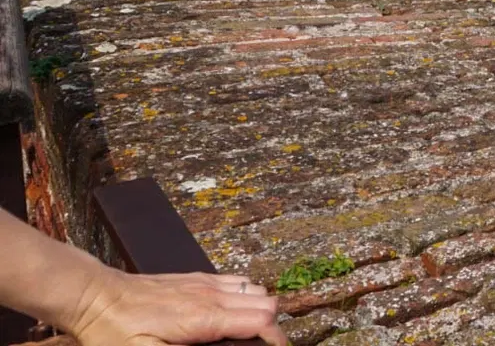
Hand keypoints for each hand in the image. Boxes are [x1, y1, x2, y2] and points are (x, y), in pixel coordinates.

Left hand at [65, 268, 286, 345]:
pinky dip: (244, 297)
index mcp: (205, 318)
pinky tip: (228, 315)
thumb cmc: (115, 332)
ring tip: (246, 335)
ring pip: (255, 290)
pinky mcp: (195, 278)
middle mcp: (211, 295)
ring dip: (258, 311)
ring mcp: (205, 283)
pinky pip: (236, 281)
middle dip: (271, 328)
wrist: (95, 296)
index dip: (276, 340)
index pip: (263, 321)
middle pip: (267, 303)